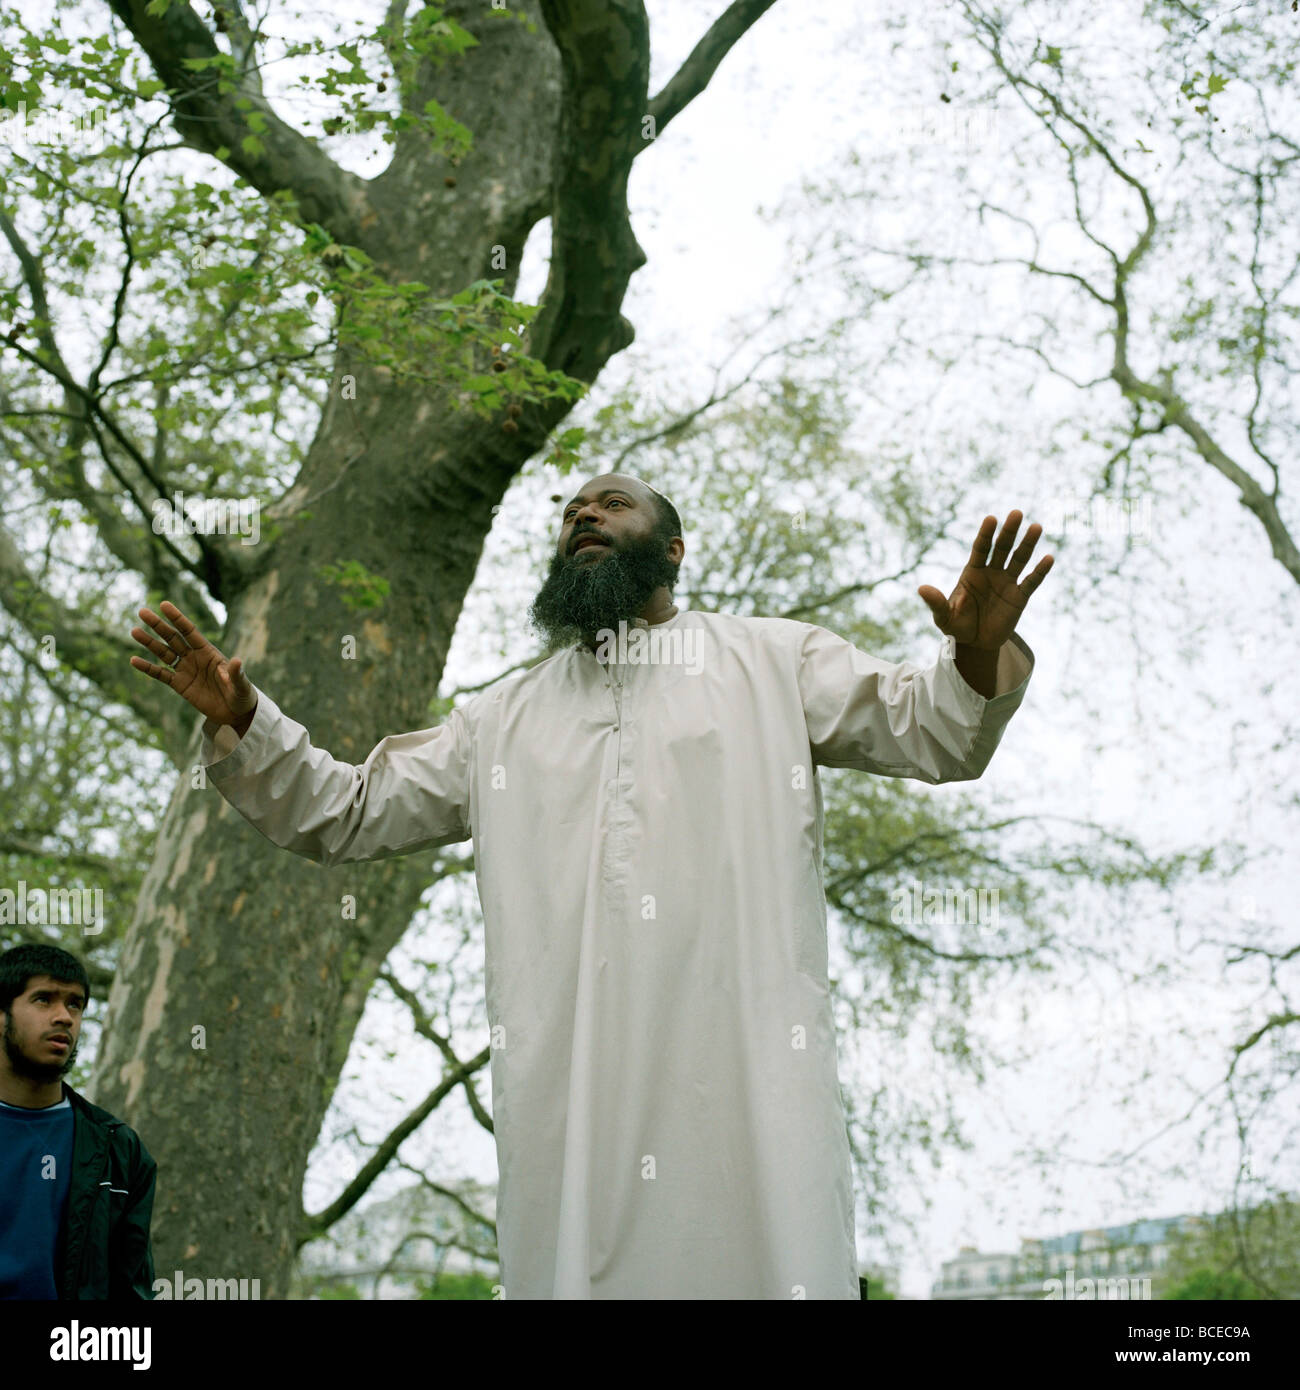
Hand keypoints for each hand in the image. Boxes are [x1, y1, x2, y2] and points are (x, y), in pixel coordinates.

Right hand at [129, 600, 257, 726]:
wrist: (235, 712)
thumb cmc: (241, 694)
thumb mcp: (241, 684)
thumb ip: (235, 673)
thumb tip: (237, 661)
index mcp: (209, 652)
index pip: (190, 631)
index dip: (177, 618)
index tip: (164, 605)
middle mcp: (194, 657)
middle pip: (173, 638)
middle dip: (158, 625)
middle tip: (142, 612)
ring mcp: (186, 670)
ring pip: (164, 653)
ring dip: (149, 643)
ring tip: (134, 631)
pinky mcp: (180, 685)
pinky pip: (161, 674)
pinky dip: (148, 668)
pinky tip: (134, 660)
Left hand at [918, 511, 1052, 650]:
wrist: (974, 644)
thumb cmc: (956, 626)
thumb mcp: (943, 616)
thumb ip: (936, 602)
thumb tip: (921, 589)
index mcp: (972, 572)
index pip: (980, 548)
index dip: (985, 534)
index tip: (991, 518)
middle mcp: (991, 573)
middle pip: (1001, 548)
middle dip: (1008, 531)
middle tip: (1016, 513)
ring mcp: (1007, 583)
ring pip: (1019, 560)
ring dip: (1027, 544)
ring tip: (1036, 527)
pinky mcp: (1019, 598)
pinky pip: (1031, 582)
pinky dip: (1040, 571)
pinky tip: (1049, 558)